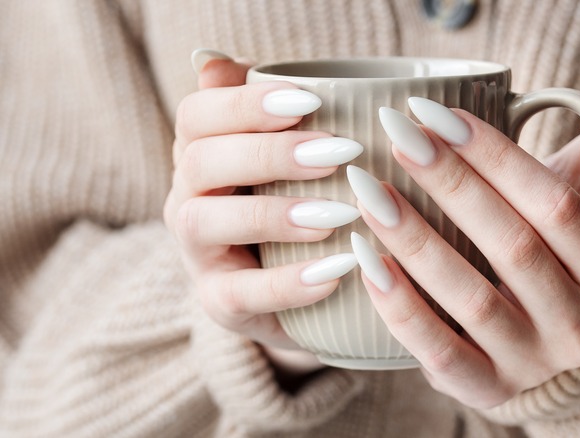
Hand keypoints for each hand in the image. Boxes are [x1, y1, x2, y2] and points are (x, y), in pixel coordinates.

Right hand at [164, 52, 362, 375]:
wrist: (300, 294)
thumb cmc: (297, 209)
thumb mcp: (290, 161)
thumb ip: (270, 114)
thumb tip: (219, 61)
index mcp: (201, 154)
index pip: (197, 115)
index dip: (245, 103)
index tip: (310, 100)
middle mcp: (187, 199)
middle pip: (200, 161)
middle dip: (268, 152)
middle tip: (339, 152)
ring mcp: (197, 254)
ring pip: (204, 223)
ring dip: (272, 214)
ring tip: (338, 214)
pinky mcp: (219, 304)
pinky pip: (240, 293)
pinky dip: (289, 282)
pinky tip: (339, 269)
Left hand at [348, 76, 579, 408]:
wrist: (535, 341)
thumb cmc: (551, 256)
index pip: (560, 206)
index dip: (497, 157)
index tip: (436, 115)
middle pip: (514, 247)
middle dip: (451, 184)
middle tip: (396, 135)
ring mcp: (534, 366)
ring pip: (473, 298)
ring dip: (416, 240)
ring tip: (368, 191)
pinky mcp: (485, 389)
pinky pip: (438, 350)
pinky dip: (399, 304)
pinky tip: (364, 258)